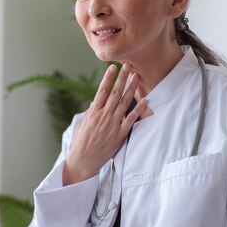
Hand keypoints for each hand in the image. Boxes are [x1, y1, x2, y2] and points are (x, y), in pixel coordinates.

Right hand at [63, 63, 146, 185]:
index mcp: (93, 112)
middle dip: (122, 78)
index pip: (102, 90)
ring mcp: (113, 125)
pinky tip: (145, 100)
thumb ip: (90, 112)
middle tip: (128, 65)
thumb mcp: (83, 124)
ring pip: (124, 103)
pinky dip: (138, 109)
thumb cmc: (81, 143)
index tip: (113, 67)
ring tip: (136, 77)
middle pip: (115, 93)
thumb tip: (94, 102)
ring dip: (131, 89)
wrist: (84, 161)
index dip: (108, 78)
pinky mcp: (120, 134)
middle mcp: (104, 116)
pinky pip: (131, 119)